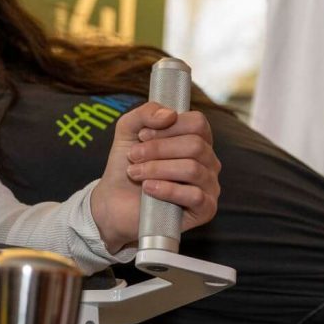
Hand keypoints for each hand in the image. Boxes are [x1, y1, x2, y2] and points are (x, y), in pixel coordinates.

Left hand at [90, 102, 220, 252]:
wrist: (114, 201)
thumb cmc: (127, 164)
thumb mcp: (128, 131)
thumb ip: (145, 113)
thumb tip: (169, 114)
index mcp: (196, 140)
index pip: (198, 123)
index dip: (168, 127)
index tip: (142, 136)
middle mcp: (208, 162)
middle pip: (195, 145)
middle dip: (157, 149)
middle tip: (133, 156)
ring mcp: (209, 186)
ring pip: (192, 169)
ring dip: (155, 169)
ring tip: (135, 173)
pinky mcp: (205, 210)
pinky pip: (195, 196)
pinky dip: (166, 190)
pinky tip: (148, 188)